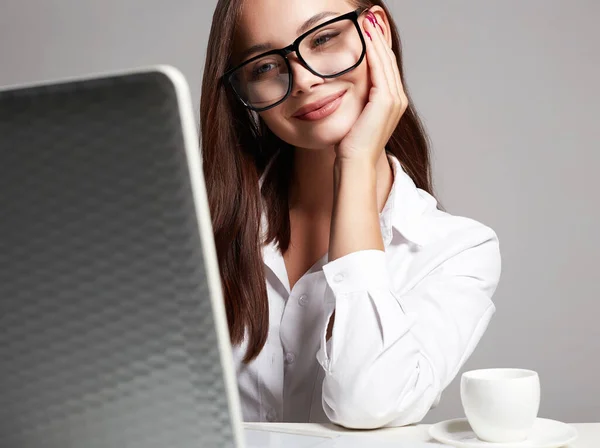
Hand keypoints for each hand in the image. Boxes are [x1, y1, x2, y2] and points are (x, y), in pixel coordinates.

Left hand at [335, 9, 407, 166]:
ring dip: (376, 39)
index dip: (378, 47)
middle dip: (379, 37)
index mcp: (392, 102)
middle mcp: (398, 99)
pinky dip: (372, 52)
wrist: (355, 162)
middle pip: (388, 60)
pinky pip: (379, 69)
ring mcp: (395, 100)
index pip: (385, 67)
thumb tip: (344, 89)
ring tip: (367, 21)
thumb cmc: (351, 145)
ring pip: (385, 61)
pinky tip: (365, 38)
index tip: (368, 29)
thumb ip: (358, 101)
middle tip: (369, 17)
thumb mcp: (356, 117)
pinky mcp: (386, 100)